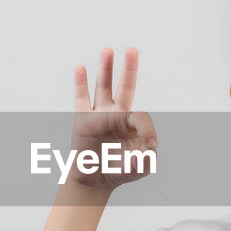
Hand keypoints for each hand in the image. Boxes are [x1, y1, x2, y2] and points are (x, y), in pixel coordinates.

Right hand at [68, 47, 157, 189]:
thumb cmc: (119, 170)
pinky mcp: (82, 120)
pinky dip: (80, 84)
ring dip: (105, 69)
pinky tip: (80, 68)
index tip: (150, 144)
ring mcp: (99, 115)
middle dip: (129, 69)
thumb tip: (148, 151)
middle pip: (125, 87)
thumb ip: (147, 160)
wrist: (94, 180)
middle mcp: (117, 114)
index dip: (147, 130)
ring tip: (107, 51)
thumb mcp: (139, 168)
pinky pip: (81, 99)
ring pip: (103, 87)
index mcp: (132, 124)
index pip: (141, 116)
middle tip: (132, 50)